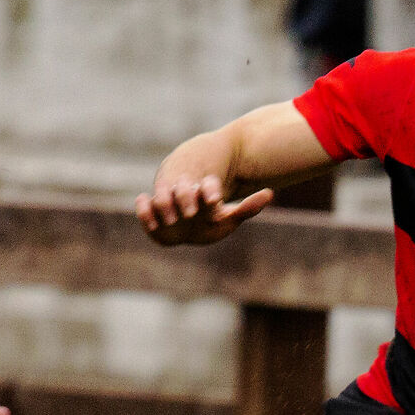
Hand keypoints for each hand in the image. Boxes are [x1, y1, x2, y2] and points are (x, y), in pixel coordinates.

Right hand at [136, 171, 274, 245]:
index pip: (209, 188)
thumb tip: (270, 193)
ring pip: (163, 197)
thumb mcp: (229, 219)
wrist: (187, 227)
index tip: (216, 201)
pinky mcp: (151, 212)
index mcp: (205, 194)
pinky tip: (147, 208)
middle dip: (186, 199)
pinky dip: (143, 208)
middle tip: (191, 213)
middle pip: (184, 192)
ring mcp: (167, 202)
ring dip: (165, 204)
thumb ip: (248, 208)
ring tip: (170, 218)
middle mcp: (185, 195)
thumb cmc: (210, 222)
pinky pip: (144, 206)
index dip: (212, 191)